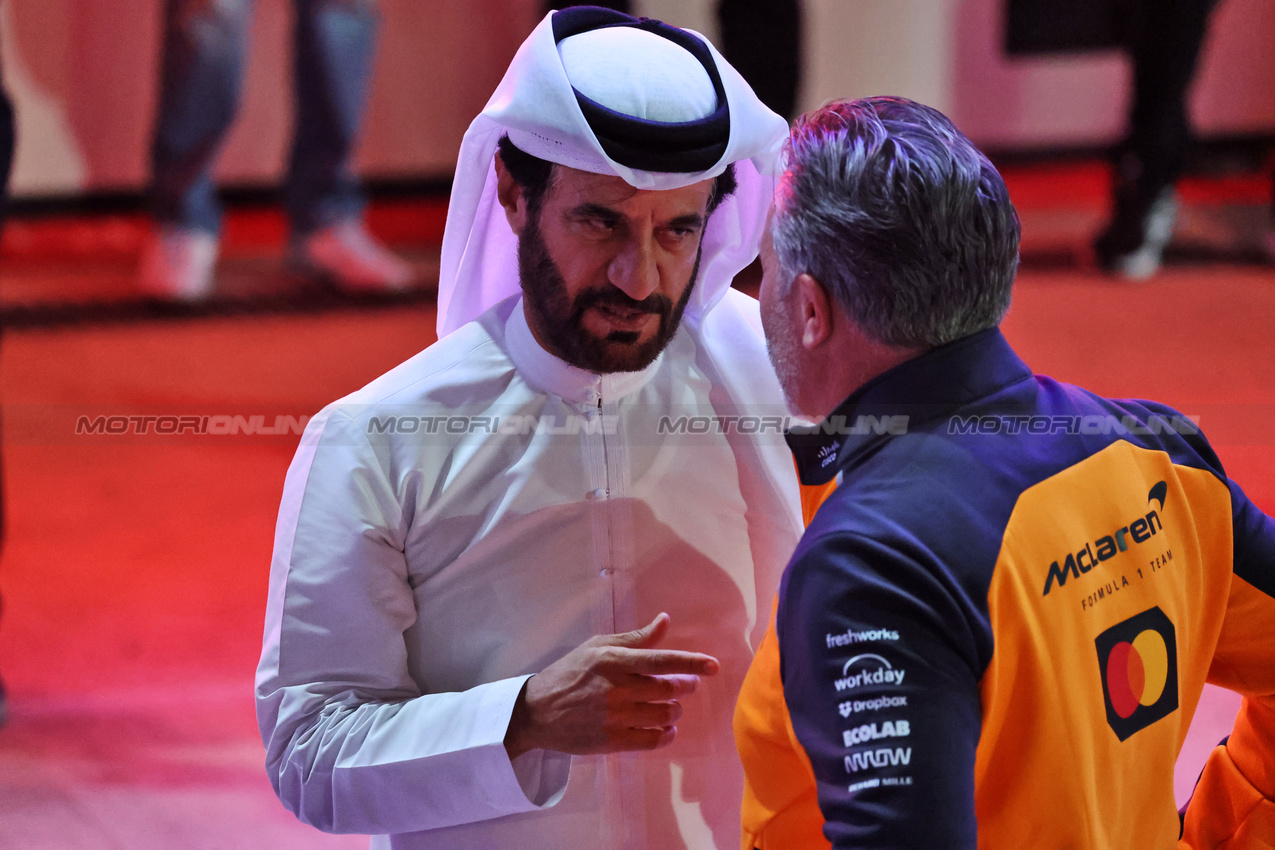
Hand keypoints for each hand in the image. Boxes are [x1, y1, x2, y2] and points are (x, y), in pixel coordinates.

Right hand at [504, 613, 718, 759]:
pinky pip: (653, 739)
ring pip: (664, 714)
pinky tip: (666, 728)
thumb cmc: (571, 673)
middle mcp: (617, 688)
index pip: (661, 660)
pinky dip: (667, 734)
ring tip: (671, 706)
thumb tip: (665, 621)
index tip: (713, 666)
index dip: (691, 663)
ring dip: (675, 710)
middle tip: (688, 685)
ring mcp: (615, 717)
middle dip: (686, 686)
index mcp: (614, 661)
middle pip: (668, 689)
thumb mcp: (598, 647)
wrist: (537, 711)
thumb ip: (635, 638)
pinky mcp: (612, 741)